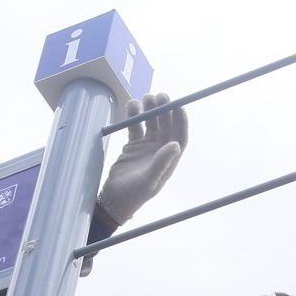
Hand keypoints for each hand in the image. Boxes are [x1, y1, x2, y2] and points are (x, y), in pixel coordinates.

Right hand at [96, 92, 186, 227]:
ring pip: (151, 123)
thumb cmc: (133, 195)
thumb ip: (162, 163)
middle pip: (166, 125)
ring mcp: (147, 146)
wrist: (113, 200)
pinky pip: (136, 126)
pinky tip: (132, 105)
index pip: (180, 136)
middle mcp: (161, 150)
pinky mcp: (133, 145)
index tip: (179, 105)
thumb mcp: (148, 181)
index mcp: (170, 159)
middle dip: (164, 110)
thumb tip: (176, 145)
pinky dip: (134, 115)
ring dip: (150, 109)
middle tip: (160, 96)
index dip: (181, 121)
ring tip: (146, 97)